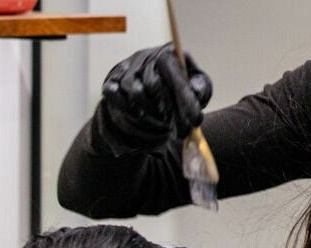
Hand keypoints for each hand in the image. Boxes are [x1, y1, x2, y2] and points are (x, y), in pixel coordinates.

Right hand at [92, 44, 212, 155]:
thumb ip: (200, 89)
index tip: (195, 121)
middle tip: (181, 130)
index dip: (185, 98)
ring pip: (135, 94)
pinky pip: (115, 98)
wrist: (149, 94)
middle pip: (154, 85)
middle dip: (170, 112)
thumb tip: (196, 95)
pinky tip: (141, 118)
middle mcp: (144, 57)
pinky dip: (128, 112)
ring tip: (162, 123)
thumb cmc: (176, 89)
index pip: (174, 72)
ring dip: (151, 115)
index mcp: (167, 54)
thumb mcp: (195, 86)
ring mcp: (125, 70)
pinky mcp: (110, 83)